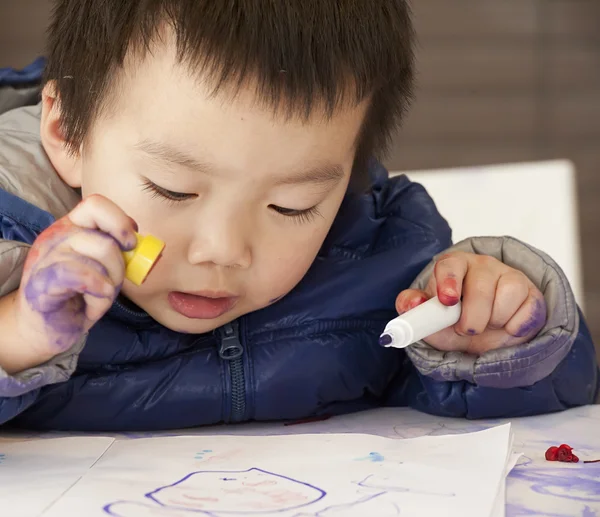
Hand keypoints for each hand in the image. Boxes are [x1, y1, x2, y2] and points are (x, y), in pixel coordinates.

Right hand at [15, 194, 136, 361]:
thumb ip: (118, 250)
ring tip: (99, 298)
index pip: (96, 204)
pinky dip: (98, 292)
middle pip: (104, 240)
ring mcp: (44, 258)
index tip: (130, 245)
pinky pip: (79, 276)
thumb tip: (141, 241)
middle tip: (112, 284)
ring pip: (96, 259)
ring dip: (109, 285)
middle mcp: (55, 236)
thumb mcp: (104, 267)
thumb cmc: (79, 296)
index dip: (120, 223)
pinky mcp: (40, 283)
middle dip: (120, 267)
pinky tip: (94, 304)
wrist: (45, 329)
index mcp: (71, 227)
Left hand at [396, 252, 546, 354]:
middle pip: (480, 287)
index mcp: (454, 265)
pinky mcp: (531, 293)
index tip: (447, 301)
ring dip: (493, 322)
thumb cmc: (452, 321)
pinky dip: (514, 327)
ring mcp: (509, 276)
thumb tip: (413, 303)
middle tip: (465, 329)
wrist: (484, 337)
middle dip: (472, 318)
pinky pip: (527, 311)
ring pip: (507, 296)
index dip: (449, 282)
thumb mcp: (429, 319)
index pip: (451, 264)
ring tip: (486, 324)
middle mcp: (483, 265)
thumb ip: (413, 308)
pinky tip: (506, 325)